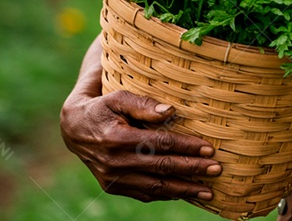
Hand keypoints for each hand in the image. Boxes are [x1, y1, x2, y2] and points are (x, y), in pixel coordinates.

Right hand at [60, 89, 220, 202]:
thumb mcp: (118, 98)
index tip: (209, 149)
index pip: (161, 144)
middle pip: (162, 167)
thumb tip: (171, 111)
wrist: (74, 129)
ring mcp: (113, 179)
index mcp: (118, 138)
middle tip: (217, 170)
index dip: (187, 147)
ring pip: (155, 187)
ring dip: (184, 190)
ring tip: (208, 192)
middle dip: (192, 170)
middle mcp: (115, 163)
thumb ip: (143, 104)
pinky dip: (165, 194)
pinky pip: (144, 194)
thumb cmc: (102, 107)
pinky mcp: (112, 187)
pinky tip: (184, 193)